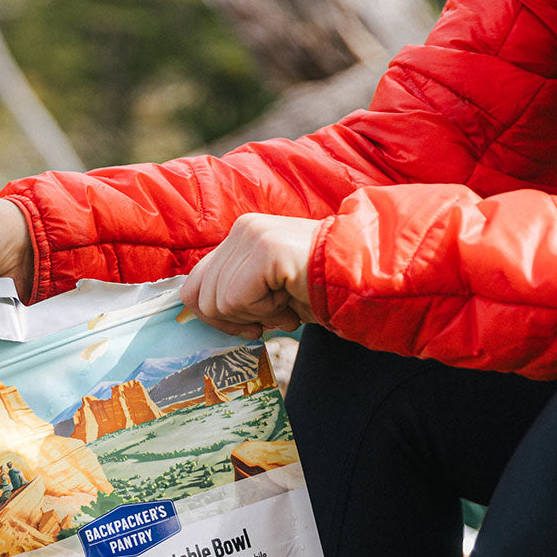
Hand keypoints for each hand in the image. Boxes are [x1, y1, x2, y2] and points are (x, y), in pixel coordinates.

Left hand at [180, 213, 319, 338]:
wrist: (361, 281)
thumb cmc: (318, 291)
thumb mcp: (264, 293)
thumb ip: (232, 294)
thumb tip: (196, 311)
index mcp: (239, 236)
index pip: (195, 283)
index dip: (214, 316)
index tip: (249, 327)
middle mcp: (242, 229)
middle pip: (201, 297)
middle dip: (236, 321)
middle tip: (276, 316)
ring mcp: (252, 235)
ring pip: (217, 302)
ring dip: (256, 316)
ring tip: (287, 304)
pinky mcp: (265, 250)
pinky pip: (235, 301)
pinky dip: (264, 313)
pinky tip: (289, 301)